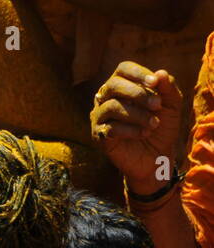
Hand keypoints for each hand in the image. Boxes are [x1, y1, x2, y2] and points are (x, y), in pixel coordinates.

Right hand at [90, 62, 183, 192]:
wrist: (156, 156)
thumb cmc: (162, 127)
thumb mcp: (171, 105)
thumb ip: (168, 88)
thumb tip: (160, 73)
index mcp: (123, 86)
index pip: (123, 69)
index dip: (138, 73)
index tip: (154, 82)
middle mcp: (107, 98)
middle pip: (113, 85)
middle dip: (137, 93)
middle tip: (156, 105)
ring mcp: (100, 117)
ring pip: (112, 107)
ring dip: (137, 114)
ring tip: (153, 124)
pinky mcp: (98, 135)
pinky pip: (109, 128)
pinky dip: (130, 130)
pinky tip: (143, 134)